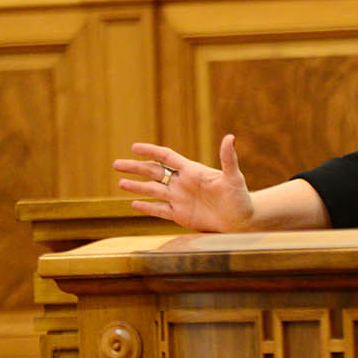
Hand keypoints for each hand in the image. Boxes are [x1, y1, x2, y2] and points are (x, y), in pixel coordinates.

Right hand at [113, 134, 255, 231]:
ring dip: (137, 187)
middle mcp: (183, 183)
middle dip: (135, 168)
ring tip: (121, 182)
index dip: (150, 151)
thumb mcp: (234, 177)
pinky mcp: (181, 215)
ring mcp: (180, 199)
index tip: (134, 147)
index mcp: (192, 171)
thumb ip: (228, 158)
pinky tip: (133, 204)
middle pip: (154, 172)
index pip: (166, 157)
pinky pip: (160, 210)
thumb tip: (230, 137)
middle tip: (116, 164)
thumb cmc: (240, 197)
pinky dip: (147, 207)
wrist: (242, 220)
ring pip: (153, 190)